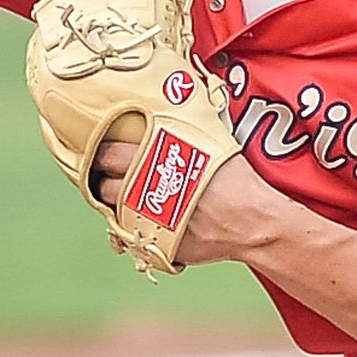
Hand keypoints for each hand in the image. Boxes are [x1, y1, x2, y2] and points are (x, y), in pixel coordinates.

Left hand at [89, 135, 280, 267]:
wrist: (254, 223)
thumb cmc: (239, 181)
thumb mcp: (212, 144)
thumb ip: (183, 134)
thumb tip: (177, 110)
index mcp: (154, 162)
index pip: (109, 153)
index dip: (102, 153)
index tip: (103, 153)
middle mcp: (145, 192)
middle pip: (104, 187)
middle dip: (104, 182)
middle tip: (108, 179)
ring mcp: (149, 222)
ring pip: (115, 215)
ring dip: (117, 207)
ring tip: (127, 200)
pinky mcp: (157, 245)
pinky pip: (133, 239)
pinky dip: (133, 231)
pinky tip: (144, 221)